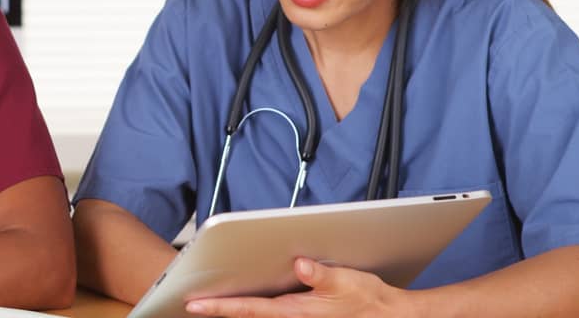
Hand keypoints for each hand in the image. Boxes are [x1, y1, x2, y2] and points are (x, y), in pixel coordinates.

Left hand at [185, 258, 413, 317]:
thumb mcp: (348, 283)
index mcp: (297, 311)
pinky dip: (251, 309)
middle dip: (217, 310)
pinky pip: (269, 314)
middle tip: (189, 304)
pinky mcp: (302, 317)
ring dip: (233, 310)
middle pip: (246, 315)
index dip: (219, 307)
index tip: (193, 305)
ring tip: (205, 303)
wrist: (389, 316)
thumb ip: (322, 276)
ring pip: (256, 316)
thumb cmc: (368, 301)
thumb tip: (300, 265)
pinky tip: (240, 302)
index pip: (249, 309)